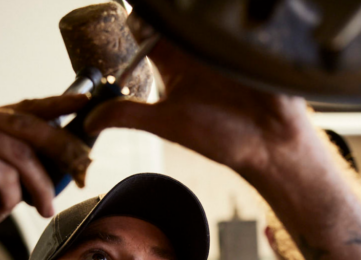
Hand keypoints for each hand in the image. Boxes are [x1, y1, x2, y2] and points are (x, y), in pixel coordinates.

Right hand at [0, 94, 91, 238]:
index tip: (87, 103)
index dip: (58, 104)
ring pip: (21, 156)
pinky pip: (3, 177)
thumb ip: (25, 160)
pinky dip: (9, 199)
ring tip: (43, 209)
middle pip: (31, 128)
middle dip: (64, 152)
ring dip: (39, 187)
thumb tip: (71, 157)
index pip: (26, 107)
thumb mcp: (0, 176)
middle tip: (83, 174)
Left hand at [84, 16, 319, 178]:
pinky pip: (235, 16)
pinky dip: (224, 11)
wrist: (273, 144)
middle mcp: (194, 49)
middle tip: (155, 5)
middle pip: (170, 16)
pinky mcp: (247, 40)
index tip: (125, 11)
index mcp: (173, 63)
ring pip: (200, 13)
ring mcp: (221, 42)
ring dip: (192, 10)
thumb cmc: (224, 137)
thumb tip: (88, 122)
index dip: (133, 17)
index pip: (145, 29)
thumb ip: (129, 116)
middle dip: (163, 9)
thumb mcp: (169, 124)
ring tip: (187, 11)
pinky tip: (219, 11)